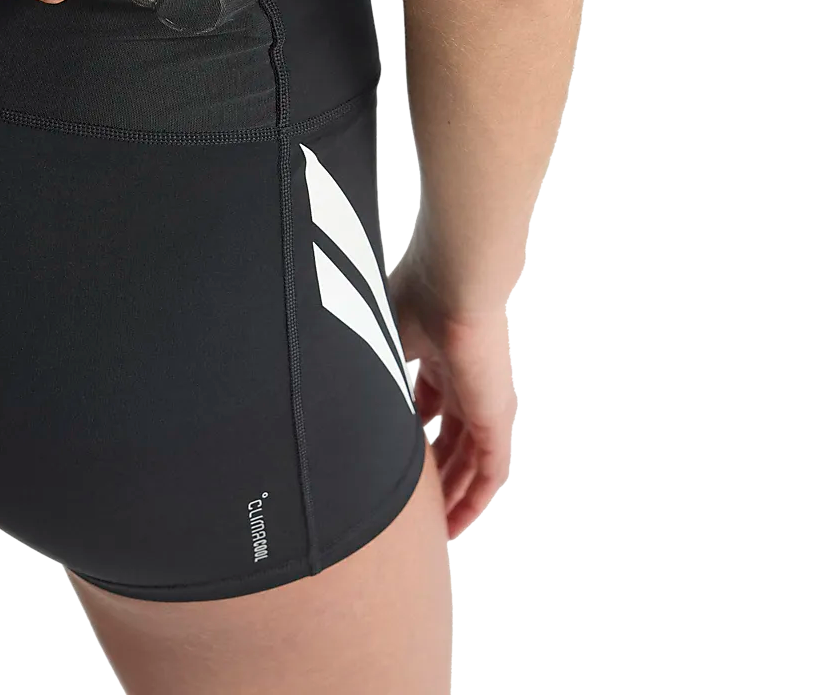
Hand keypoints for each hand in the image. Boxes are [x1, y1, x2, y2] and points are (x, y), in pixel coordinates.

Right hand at [388, 240, 516, 539]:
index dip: (414, 435)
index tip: (393, 462)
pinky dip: (475, 499)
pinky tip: (457, 523)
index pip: (429, 405)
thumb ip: (362, 369)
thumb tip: (316, 383)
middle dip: (434, 474)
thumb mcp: (378, 339)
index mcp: (436, 357)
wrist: (451, 285)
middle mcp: (462, 381)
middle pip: (451, 438)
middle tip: (412, 508)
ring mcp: (482, 400)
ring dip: (454, 495)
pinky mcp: (497, 416)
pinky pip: (491, 470)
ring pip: (471, 461)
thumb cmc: (413, 297)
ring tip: (434, 529)